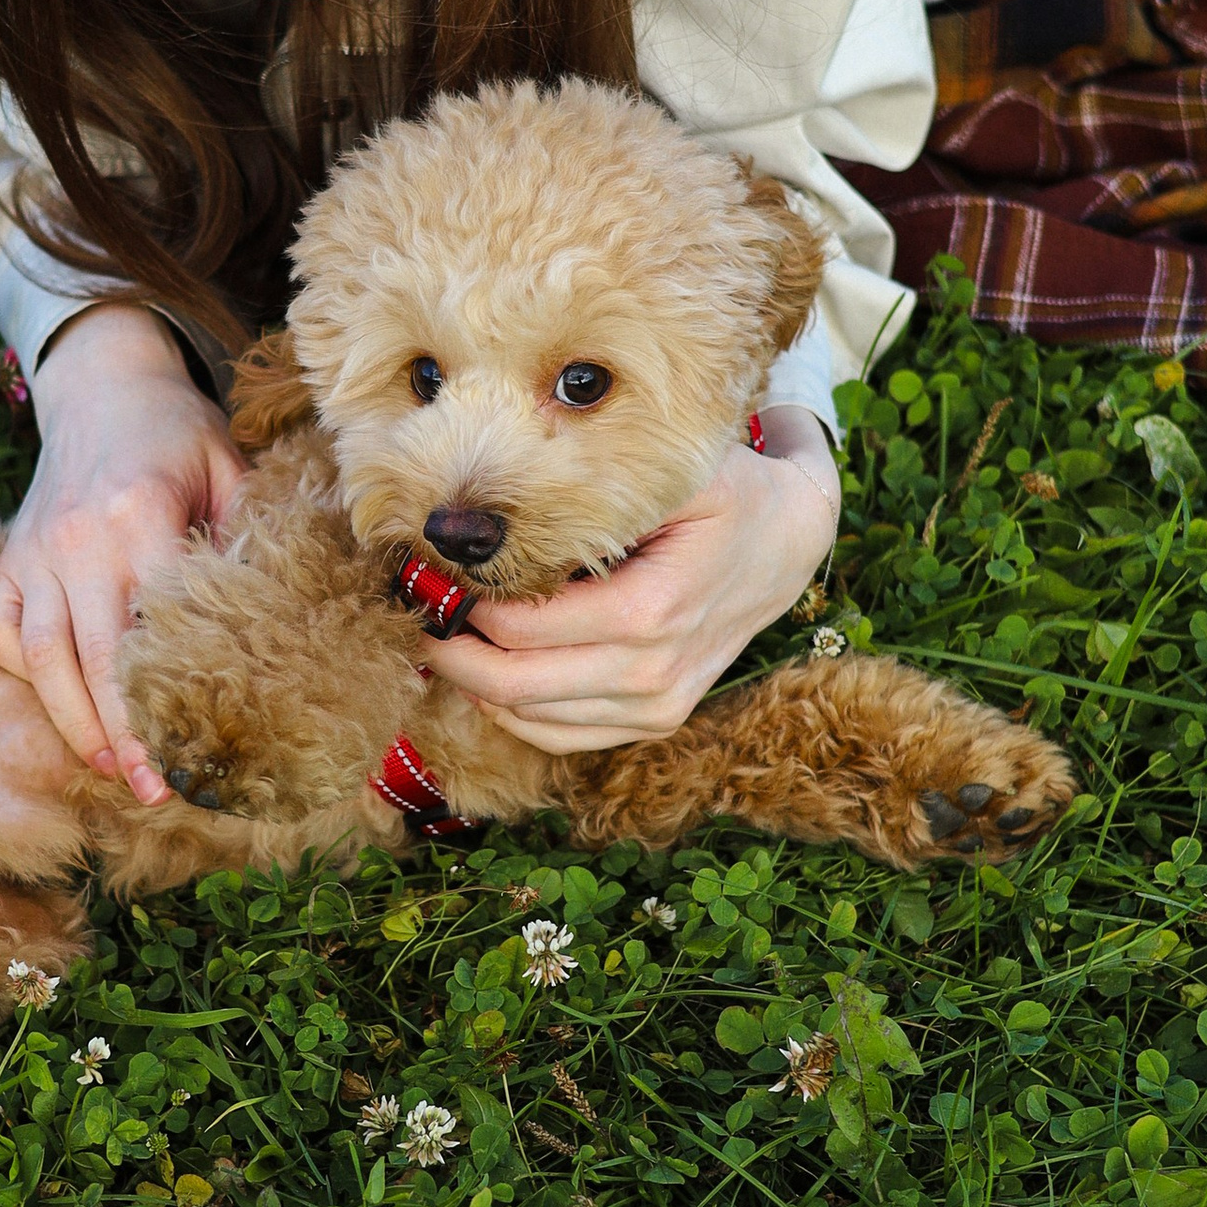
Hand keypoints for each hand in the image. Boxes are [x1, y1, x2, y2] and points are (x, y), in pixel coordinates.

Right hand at [0, 300, 247, 803]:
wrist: (102, 384)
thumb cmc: (179, 434)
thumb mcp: (232, 467)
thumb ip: (254, 535)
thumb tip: (296, 615)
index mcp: (141, 515)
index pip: (152, 629)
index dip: (170, 698)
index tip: (196, 751)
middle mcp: (78, 540)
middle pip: (93, 659)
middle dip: (123, 734)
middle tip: (157, 788)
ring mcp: (35, 552)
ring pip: (42, 658)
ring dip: (75, 723)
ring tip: (112, 769)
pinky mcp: (10, 561)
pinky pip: (4, 633)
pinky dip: (29, 675)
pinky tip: (66, 704)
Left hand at [418, 405, 840, 752]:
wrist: (786, 544)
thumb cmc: (723, 494)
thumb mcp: (676, 469)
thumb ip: (598, 481)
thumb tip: (504, 496)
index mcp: (652, 610)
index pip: (524, 628)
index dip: (465, 604)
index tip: (434, 569)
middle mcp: (654, 673)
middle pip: (514, 685)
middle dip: (451, 649)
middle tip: (420, 605)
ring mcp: (657, 707)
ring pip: (527, 719)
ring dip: (473, 680)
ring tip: (444, 629)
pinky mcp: (655, 722)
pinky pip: (557, 736)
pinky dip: (509, 710)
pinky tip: (489, 666)